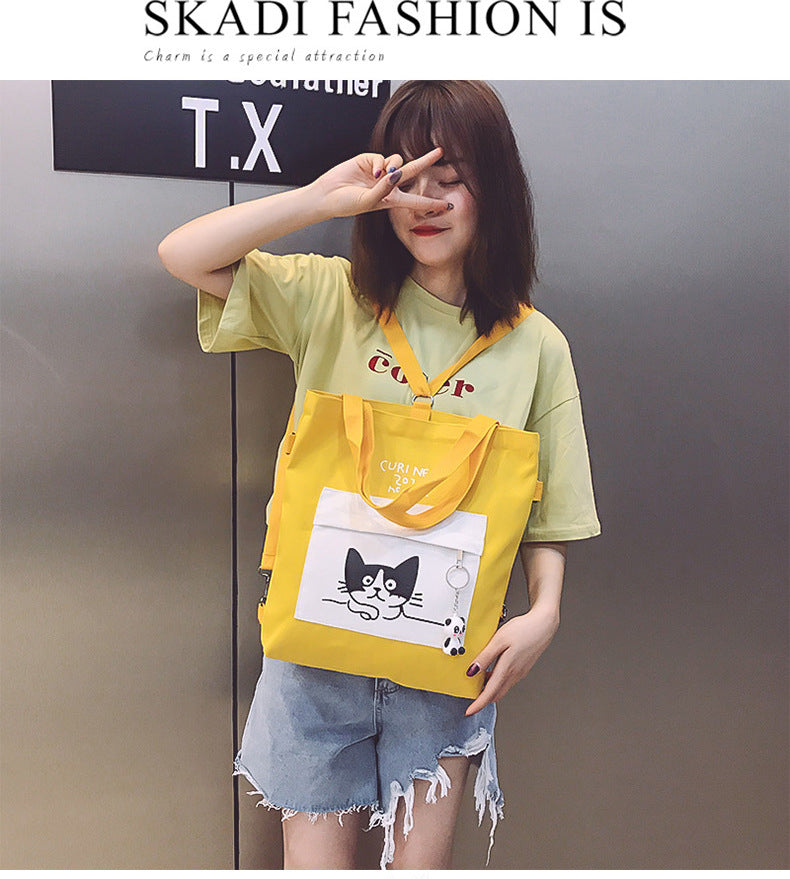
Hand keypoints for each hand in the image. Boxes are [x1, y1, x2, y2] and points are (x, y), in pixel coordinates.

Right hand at [308, 147, 451, 218]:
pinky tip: (372, 172)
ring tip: (380, 177)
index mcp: (391, 200)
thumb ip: (384, 190)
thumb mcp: (368, 202)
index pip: (416, 201)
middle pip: (413, 171)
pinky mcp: (369, 160)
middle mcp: (388, 185)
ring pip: (397, 161)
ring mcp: (380, 172)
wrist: (327, 195)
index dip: (432, 203)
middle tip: (440, 152)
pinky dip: (380, 164)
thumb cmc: (346, 204)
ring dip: (393, 166)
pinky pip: (382, 157)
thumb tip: (396, 173)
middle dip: (426, 161)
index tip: (448, 206)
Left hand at [464, 607, 559, 715]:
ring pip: (503, 687)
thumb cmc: (523, 629)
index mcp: (507, 669)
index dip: (478, 704)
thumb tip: (472, 671)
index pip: (490, 693)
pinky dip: (497, 681)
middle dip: (484, 700)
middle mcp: (515, 673)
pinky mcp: (523, 666)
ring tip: (478, 686)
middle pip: (497, 693)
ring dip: (491, 690)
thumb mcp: (499, 640)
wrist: (543, 624)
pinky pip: (508, 680)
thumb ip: (485, 657)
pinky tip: (492, 673)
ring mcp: (520, 671)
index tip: (470, 711)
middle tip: (472, 701)